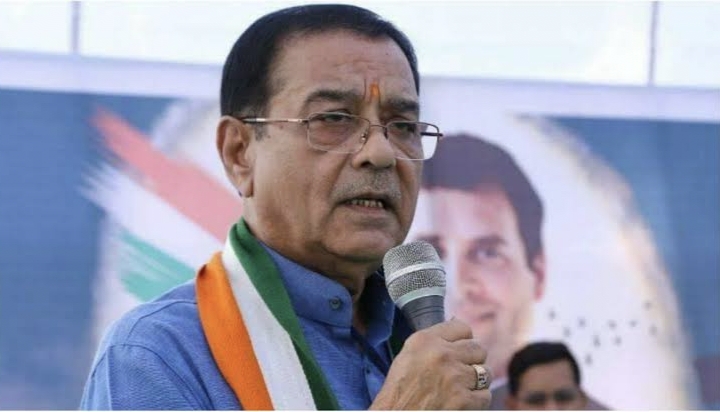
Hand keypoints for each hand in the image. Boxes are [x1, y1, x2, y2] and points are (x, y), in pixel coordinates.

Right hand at [371, 318, 491, 409]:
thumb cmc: (400, 389)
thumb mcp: (408, 354)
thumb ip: (433, 340)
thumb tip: (459, 332)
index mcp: (426, 340)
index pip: (462, 327)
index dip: (463, 340)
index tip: (460, 348)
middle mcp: (442, 354)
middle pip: (478, 348)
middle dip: (473, 360)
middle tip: (461, 371)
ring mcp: (455, 377)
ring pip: (485, 372)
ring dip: (476, 381)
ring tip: (461, 387)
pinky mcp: (463, 399)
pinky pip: (485, 395)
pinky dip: (477, 400)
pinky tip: (462, 401)